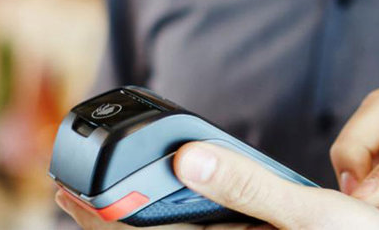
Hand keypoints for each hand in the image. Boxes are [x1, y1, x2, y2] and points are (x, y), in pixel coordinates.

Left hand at [57, 141, 378, 229]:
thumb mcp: (308, 212)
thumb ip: (248, 185)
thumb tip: (187, 159)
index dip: (101, 217)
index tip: (69, 194)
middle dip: (111, 218)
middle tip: (73, 195)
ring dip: (144, 218)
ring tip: (114, 200)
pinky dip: (181, 220)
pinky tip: (183, 205)